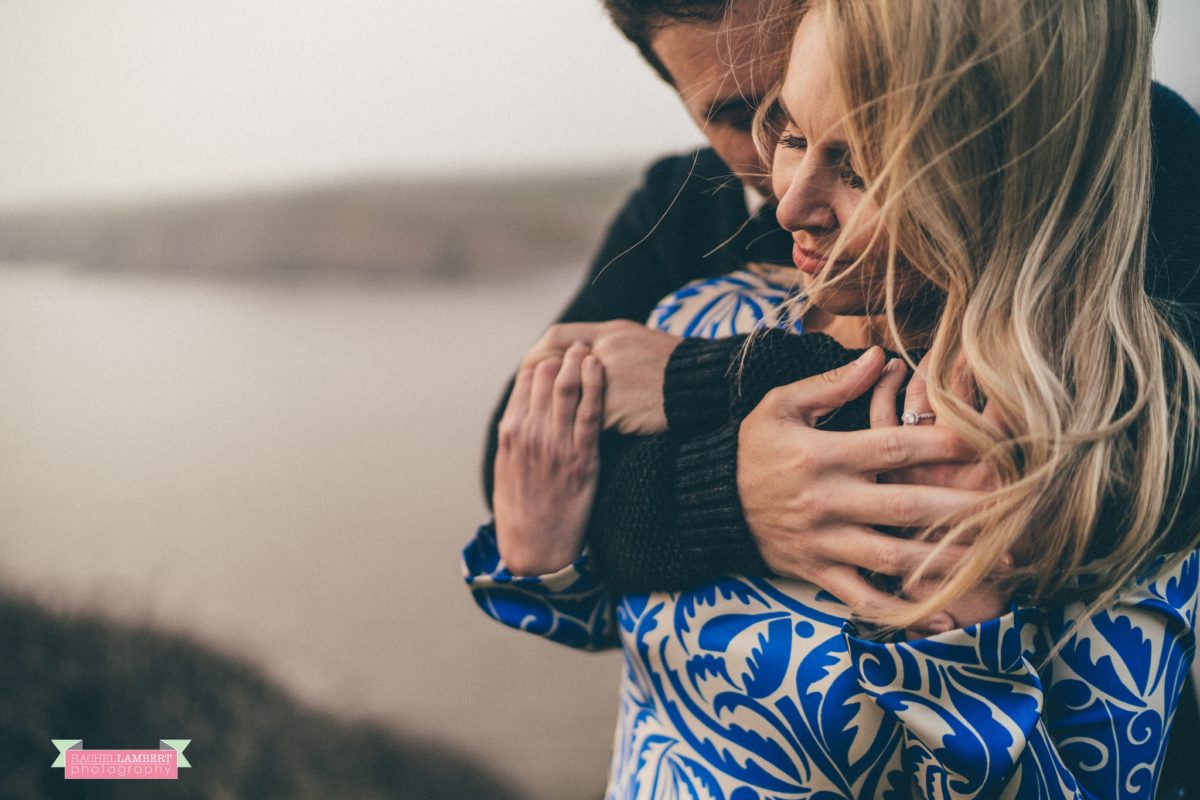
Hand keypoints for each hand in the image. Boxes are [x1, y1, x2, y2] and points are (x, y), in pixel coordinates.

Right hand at [493, 342, 604, 575]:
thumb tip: (523, 408)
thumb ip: (515, 434)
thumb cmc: (522, 508)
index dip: (542, 359)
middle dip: (561, 354)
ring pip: (567, 389)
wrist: (535, 547)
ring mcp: (556, 445)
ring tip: (589, 347)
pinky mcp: (582, 458)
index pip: (525, 380)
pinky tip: (599, 367)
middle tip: (576, 341)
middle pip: (546, 378)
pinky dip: (595, 385)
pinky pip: (590, 413)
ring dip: (578, 362)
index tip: (555, 349)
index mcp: (510, 432)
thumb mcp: (506, 467)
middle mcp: (530, 434)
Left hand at [521, 320, 680, 434]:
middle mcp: (605, 352)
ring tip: (555, 421)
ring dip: (559, 410)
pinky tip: (578, 436)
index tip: (534, 368)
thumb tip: (575, 353)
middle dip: (543, 386)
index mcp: (609, 332)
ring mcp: (609, 381)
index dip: (541, 353)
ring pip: (568, 397)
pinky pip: (586, 420)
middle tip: (536, 401)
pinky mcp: (615, 409)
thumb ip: (604, 343)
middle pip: (556, 368)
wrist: (699, 386)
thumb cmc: (670, 364)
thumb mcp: (636, 339)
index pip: (557, 336)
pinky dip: (581, 428)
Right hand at [737, 347, 988, 631]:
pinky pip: (861, 599)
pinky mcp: (816, 572)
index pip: (891, 447)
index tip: (988, 441)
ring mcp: (823, 542)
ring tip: (1000, 565)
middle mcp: (826, 501)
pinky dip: (901, 614)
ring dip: (949, 563)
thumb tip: (881, 358)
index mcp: (822, 455)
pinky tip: (941, 621)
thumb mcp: (781, 406)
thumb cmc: (752, 448)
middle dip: (964, 510)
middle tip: (1017, 512)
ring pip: (893, 557)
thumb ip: (832, 384)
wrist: (709, 503)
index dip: (941, 444)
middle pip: (905, 506)